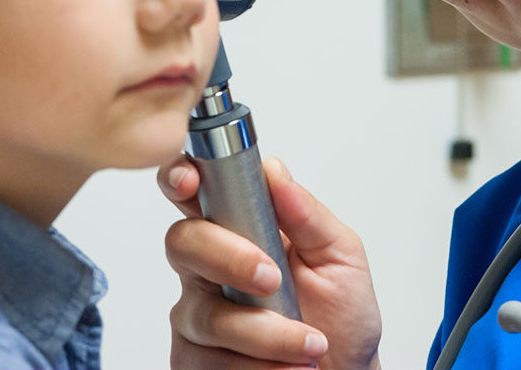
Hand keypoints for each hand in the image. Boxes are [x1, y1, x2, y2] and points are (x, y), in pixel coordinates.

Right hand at [160, 155, 382, 368]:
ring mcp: (197, 316)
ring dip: (267, 332)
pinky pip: (211, 361)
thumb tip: (274, 171)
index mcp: (239, 229)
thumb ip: (307, 214)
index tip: (190, 181)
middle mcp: (207, 269)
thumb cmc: (340, 314)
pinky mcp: (195, 361)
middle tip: (272, 279)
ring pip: (207, 315)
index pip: (193, 191)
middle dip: (229, 258)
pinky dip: (260, 367)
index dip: (179, 177)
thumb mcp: (340, 257)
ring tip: (311, 344)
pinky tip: (290, 368)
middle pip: (184, 244)